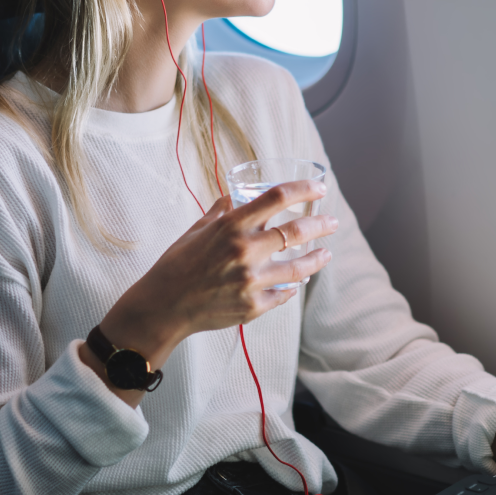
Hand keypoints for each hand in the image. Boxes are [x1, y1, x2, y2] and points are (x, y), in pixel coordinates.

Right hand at [83, 180, 336, 404]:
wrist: (163, 306)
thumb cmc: (176, 265)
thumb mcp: (196, 230)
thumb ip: (220, 213)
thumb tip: (233, 198)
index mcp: (231, 226)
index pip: (277, 198)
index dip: (303, 189)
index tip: (319, 188)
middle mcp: (245, 251)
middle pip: (297, 231)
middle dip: (320, 224)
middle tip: (331, 223)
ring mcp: (252, 281)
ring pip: (299, 267)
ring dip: (316, 258)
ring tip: (326, 254)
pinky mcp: (253, 306)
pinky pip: (283, 294)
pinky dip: (292, 287)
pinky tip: (298, 282)